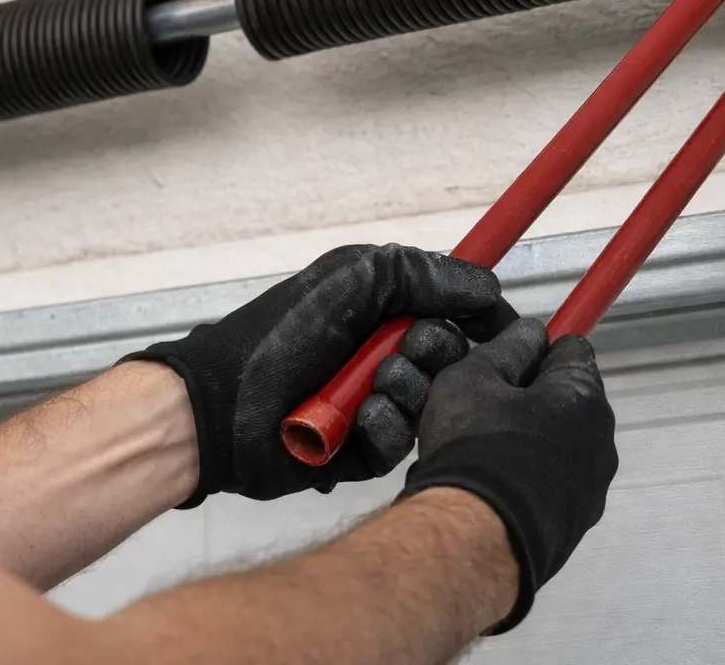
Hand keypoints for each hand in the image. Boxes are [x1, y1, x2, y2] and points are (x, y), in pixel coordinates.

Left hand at [126, 244, 513, 503]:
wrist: (224, 405)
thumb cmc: (278, 334)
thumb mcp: (354, 279)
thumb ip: (423, 274)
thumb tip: (487, 286)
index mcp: (383, 311)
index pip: (454, 313)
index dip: (480, 319)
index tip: (500, 325)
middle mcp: (383, 355)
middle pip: (452, 359)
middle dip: (435, 352)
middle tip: (402, 349)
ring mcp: (373, 404)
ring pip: (431, 404)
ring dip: (406, 391)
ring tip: (369, 388)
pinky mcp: (362, 451)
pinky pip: (401, 444)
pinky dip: (383, 428)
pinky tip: (356, 421)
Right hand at [401, 318, 617, 632]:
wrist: (475, 540)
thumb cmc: (474, 451)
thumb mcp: (474, 376)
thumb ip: (507, 347)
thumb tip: (530, 333)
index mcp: (583, 396)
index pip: (571, 348)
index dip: (534, 349)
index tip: (506, 360)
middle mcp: (600, 442)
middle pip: (564, 400)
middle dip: (527, 400)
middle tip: (481, 409)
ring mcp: (591, 489)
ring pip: (556, 446)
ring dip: (525, 443)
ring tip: (478, 456)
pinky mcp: (573, 526)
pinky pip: (550, 489)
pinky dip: (525, 484)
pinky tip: (488, 490)